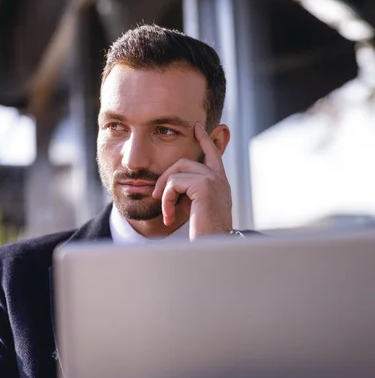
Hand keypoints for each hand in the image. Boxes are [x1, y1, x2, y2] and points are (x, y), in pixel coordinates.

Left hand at [152, 122, 231, 239]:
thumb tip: (170, 184)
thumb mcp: (196, 211)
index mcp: (220, 184)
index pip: (213, 154)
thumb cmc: (202, 236)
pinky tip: (169, 216)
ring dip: (165, 192)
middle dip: (165, 177)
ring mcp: (213, 180)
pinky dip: (167, 200)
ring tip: (166, 212)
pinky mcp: (204, 186)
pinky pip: (174, 183)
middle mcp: (219, 179)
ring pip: (177, 171)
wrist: (211, 249)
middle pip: (185, 161)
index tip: (197, 127)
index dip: (205, 139)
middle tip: (156, 196)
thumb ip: (189, 194)